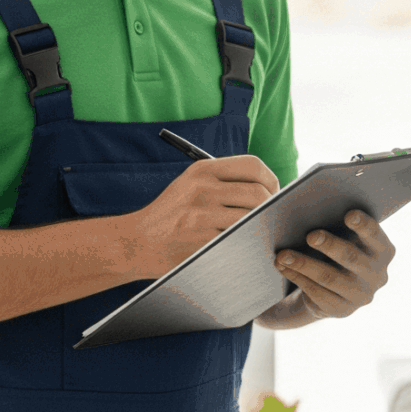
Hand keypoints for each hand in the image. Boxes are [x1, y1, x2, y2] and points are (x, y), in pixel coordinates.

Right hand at [118, 155, 279, 277]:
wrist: (136, 242)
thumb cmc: (169, 215)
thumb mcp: (190, 185)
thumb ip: (224, 181)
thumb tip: (268, 189)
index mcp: (202, 170)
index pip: (252, 166)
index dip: (271, 180)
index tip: (274, 192)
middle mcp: (203, 188)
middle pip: (258, 193)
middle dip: (271, 207)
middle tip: (271, 217)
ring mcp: (202, 215)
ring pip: (252, 218)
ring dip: (261, 227)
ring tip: (260, 232)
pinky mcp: (203, 240)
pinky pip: (239, 238)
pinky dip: (248, 242)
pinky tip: (245, 245)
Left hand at [264, 211, 394, 323]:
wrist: (335, 288)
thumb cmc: (339, 250)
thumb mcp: (346, 238)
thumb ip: (339, 225)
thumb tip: (312, 206)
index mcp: (383, 251)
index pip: (376, 236)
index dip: (364, 225)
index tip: (348, 214)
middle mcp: (377, 275)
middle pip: (351, 258)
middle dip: (330, 245)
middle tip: (310, 235)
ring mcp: (360, 296)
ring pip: (330, 278)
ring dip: (304, 264)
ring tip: (283, 254)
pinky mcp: (341, 310)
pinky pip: (317, 293)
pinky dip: (298, 278)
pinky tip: (283, 267)